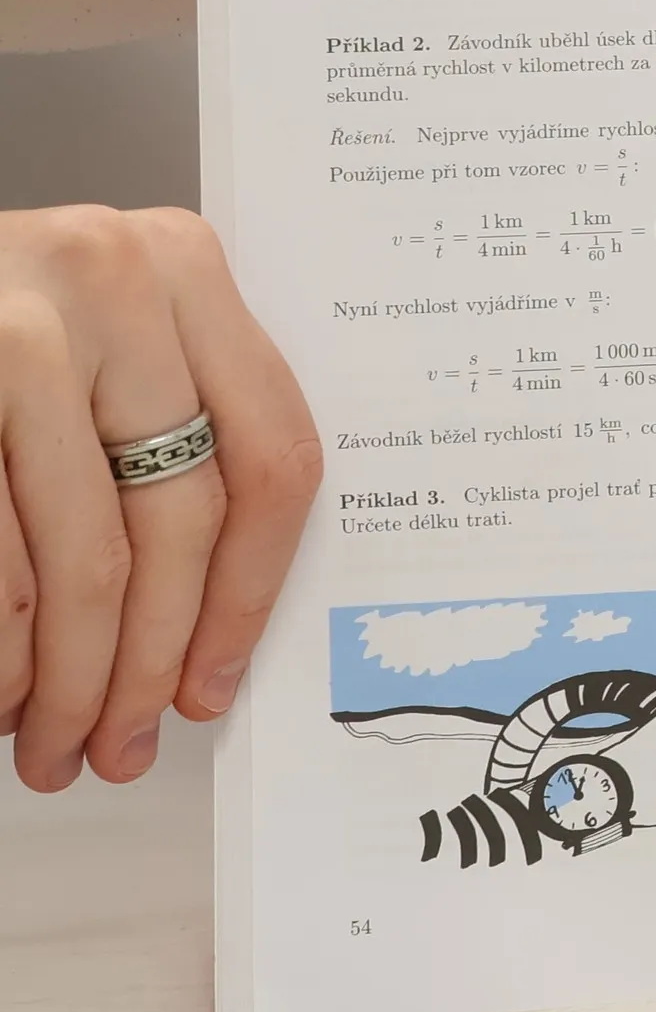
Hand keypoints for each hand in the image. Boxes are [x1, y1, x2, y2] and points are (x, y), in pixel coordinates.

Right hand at [0, 207, 320, 790]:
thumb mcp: (110, 339)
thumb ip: (177, 428)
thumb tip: (212, 632)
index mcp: (187, 265)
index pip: (272, 457)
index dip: (249, 595)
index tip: (215, 682)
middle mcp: (111, 279)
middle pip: (178, 521)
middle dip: (149, 663)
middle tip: (123, 746)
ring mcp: (16, 328)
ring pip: (80, 560)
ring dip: (68, 682)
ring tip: (55, 742)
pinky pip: (0, 569)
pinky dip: (2, 654)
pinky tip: (1, 697)